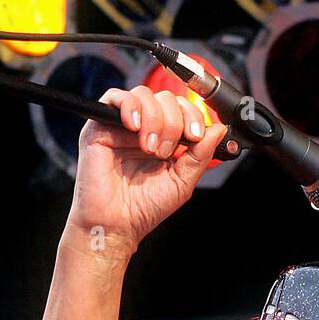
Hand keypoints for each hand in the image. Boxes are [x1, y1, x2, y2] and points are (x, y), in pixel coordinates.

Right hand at [63, 85, 228, 259]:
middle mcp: (143, 129)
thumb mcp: (182, 181)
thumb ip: (200, 154)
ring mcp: (121, 126)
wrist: (116, 224)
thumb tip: (219, 129)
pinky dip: (130, 107)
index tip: (195, 137)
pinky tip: (134, 127)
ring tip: (149, 148)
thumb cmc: (144, 208)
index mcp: (164, 139)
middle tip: (165, 152)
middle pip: (166, 98)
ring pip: (144, 95)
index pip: (182, 109)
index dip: (192, 117)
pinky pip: (115, 97)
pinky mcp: (99, 126)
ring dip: (154, 119)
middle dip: (173, 122)